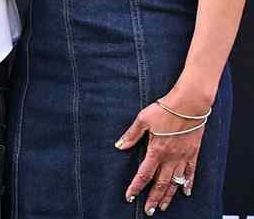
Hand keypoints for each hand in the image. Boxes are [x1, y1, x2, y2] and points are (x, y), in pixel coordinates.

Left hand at [117, 97, 207, 212]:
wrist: (189, 105)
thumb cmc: (164, 110)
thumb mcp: (143, 120)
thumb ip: (131, 135)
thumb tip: (119, 146)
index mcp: (156, 151)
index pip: (144, 175)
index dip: (136, 187)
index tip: (130, 197)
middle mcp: (170, 158)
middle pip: (161, 184)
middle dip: (153, 198)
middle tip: (148, 211)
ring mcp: (183, 157)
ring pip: (175, 182)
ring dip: (169, 196)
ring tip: (163, 207)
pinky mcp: (193, 154)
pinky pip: (191, 173)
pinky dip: (188, 184)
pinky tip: (186, 192)